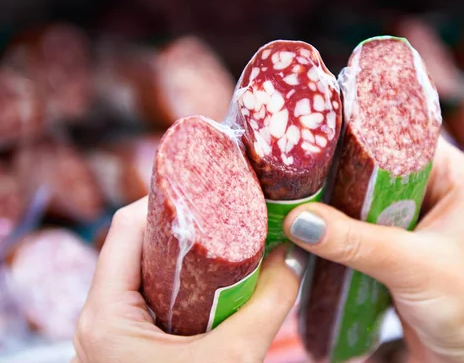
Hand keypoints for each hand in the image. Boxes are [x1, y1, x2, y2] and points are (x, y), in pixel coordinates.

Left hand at [73, 197, 306, 362]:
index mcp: (105, 315)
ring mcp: (110, 331)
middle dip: (183, 224)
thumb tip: (297, 256)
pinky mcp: (128, 344)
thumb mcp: (237, 359)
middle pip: (135, 244)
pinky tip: (214, 279)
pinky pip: (151, 295)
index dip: (169, 199)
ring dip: (183, 252)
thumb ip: (272, 303)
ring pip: (144, 269)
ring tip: (225, 238)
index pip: (128, 228)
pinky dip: (182, 280)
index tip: (212, 187)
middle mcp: (98, 317)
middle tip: (228, 211)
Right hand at [284, 138, 463, 362]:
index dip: (358, 130)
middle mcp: (430, 187)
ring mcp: (409, 216)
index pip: (399, 133)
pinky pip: (356, 225)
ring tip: (292, 193)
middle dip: (335, 169)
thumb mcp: (411, 266)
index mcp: (451, 173)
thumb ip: (355, 242)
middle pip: (372, 163)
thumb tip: (298, 219)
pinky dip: (335, 228)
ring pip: (359, 196)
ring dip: (331, 202)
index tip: (315, 131)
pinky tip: (307, 226)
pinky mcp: (392, 243)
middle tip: (294, 166)